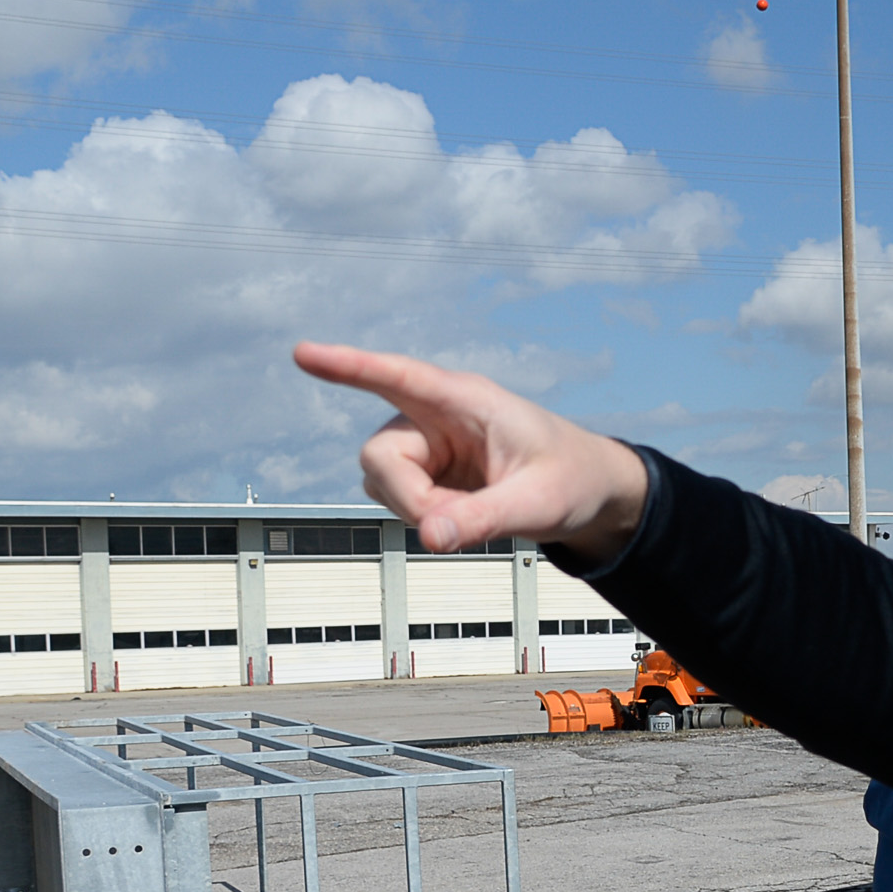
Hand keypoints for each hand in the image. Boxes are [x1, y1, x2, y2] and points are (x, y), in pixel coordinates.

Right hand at [292, 343, 648, 558]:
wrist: (588, 494)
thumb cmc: (570, 480)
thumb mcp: (536, 503)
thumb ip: (483, 519)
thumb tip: (429, 537)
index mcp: (466, 400)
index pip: (398, 377)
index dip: (349, 366)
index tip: (304, 354)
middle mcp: (436, 417)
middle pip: (380, 455)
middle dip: (408, 498)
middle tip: (449, 527)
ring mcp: (426, 448)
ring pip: (383, 483)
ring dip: (419, 510)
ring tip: (476, 514)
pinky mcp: (425, 476)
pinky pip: (398, 502)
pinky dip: (425, 519)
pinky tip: (464, 516)